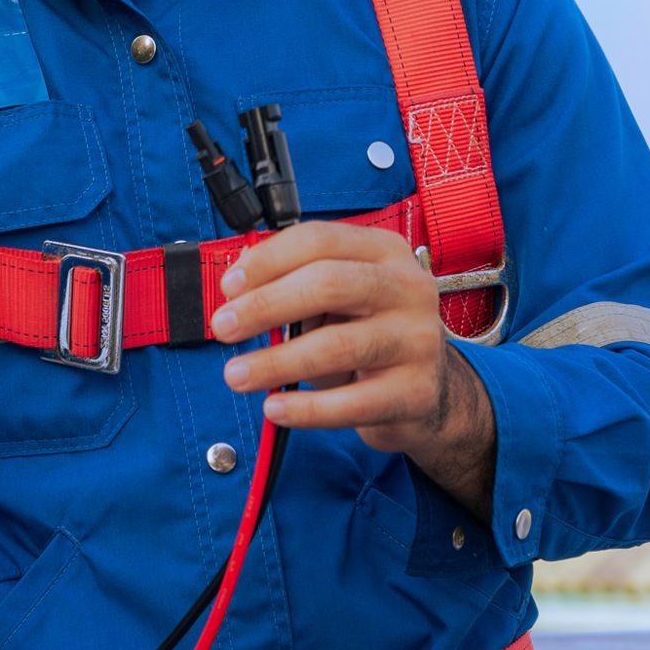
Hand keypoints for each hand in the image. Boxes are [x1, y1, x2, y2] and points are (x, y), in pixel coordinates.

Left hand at [211, 221, 495, 513]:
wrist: (425, 391)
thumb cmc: (365, 335)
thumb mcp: (335, 301)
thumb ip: (292, 285)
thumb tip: (233, 287)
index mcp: (384, 253)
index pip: (321, 240)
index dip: (267, 260)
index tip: (227, 287)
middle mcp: (408, 288)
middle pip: (329, 284)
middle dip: (265, 305)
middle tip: (223, 328)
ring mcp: (417, 340)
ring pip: (336, 345)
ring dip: (275, 363)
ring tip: (236, 375)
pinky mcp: (416, 391)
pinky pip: (352, 403)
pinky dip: (306, 409)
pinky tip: (274, 409)